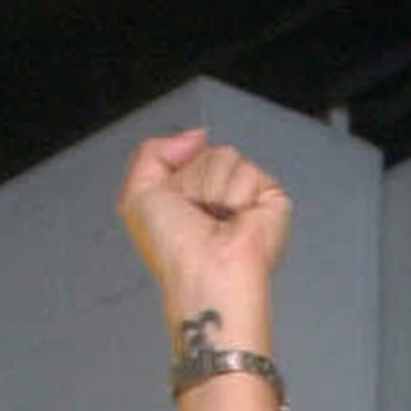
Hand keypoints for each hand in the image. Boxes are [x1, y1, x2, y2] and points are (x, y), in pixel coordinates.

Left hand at [119, 129, 290, 338]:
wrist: (205, 274)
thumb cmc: (172, 250)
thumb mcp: (138, 194)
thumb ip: (153, 153)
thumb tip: (196, 136)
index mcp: (190, 194)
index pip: (186, 152)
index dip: (176, 171)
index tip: (176, 200)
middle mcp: (219, 194)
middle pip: (205, 151)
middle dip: (193, 180)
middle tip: (198, 214)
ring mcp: (246, 196)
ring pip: (226, 156)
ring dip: (213, 189)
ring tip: (218, 220)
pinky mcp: (272, 200)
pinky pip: (250, 171)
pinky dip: (237, 196)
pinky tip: (238, 221)